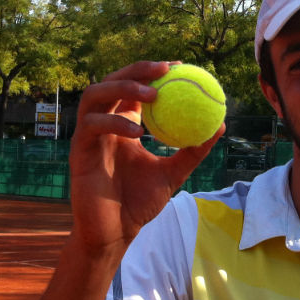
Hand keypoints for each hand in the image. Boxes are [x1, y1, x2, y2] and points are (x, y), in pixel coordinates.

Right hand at [68, 60, 224, 254]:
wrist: (116, 232)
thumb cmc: (141, 203)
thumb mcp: (174, 173)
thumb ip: (193, 150)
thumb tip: (220, 125)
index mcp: (123, 125)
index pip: (134, 88)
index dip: (152, 72)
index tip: (178, 67)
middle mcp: (103, 125)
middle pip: (112, 81)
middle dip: (136, 70)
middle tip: (164, 69)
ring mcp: (88, 136)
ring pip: (95, 95)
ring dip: (123, 88)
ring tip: (153, 94)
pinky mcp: (78, 151)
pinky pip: (92, 127)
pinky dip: (114, 123)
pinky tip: (138, 131)